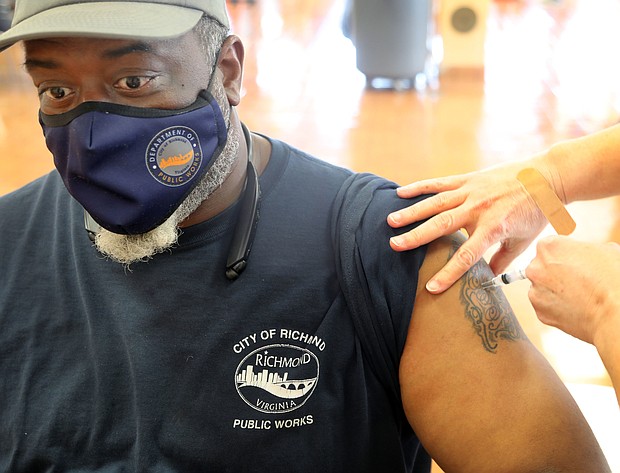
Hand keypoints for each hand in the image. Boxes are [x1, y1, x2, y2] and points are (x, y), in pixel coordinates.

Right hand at [388, 162, 547, 292]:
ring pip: (436, 203)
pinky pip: (440, 183)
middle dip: (416, 236)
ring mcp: (472, 191)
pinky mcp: (468, 179)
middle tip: (394, 245)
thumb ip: (501, 260)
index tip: (431, 289)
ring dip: (412, 212)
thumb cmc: (535, 212)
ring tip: (390, 221)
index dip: (449, 274)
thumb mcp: (523, 241)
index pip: (466, 255)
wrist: (546, 177)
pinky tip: (400, 192)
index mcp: (494, 227)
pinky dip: (420, 187)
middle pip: (442, 225)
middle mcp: (479, 208)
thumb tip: (486, 279)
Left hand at [527, 236, 619, 345]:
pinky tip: (574, 306)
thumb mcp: (603, 250)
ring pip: (542, 287)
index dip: (565, 254)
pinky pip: (545, 305)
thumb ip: (583, 248)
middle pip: (542, 266)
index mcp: (548, 247)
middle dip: (555, 272)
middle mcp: (535, 268)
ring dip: (554, 289)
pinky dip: (555, 306)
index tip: (575, 262)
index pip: (550, 247)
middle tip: (577, 279)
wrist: (614, 313)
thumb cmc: (612, 279)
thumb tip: (584, 252)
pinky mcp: (539, 311)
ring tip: (577, 294)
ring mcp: (535, 291)